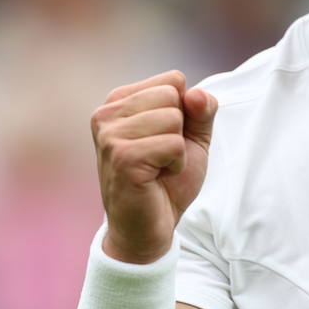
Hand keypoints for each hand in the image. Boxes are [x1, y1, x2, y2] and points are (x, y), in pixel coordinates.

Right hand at [90, 71, 217, 263]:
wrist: (149, 228)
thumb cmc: (166, 180)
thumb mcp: (192, 137)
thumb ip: (201, 110)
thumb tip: (196, 93)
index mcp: (118, 101)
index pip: (173, 80)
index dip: (184, 112)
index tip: (165, 138)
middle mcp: (106, 113)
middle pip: (173, 95)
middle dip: (179, 130)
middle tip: (161, 157)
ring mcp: (110, 135)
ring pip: (173, 118)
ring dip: (177, 149)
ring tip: (158, 167)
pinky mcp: (122, 157)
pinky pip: (173, 144)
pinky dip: (176, 164)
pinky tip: (157, 177)